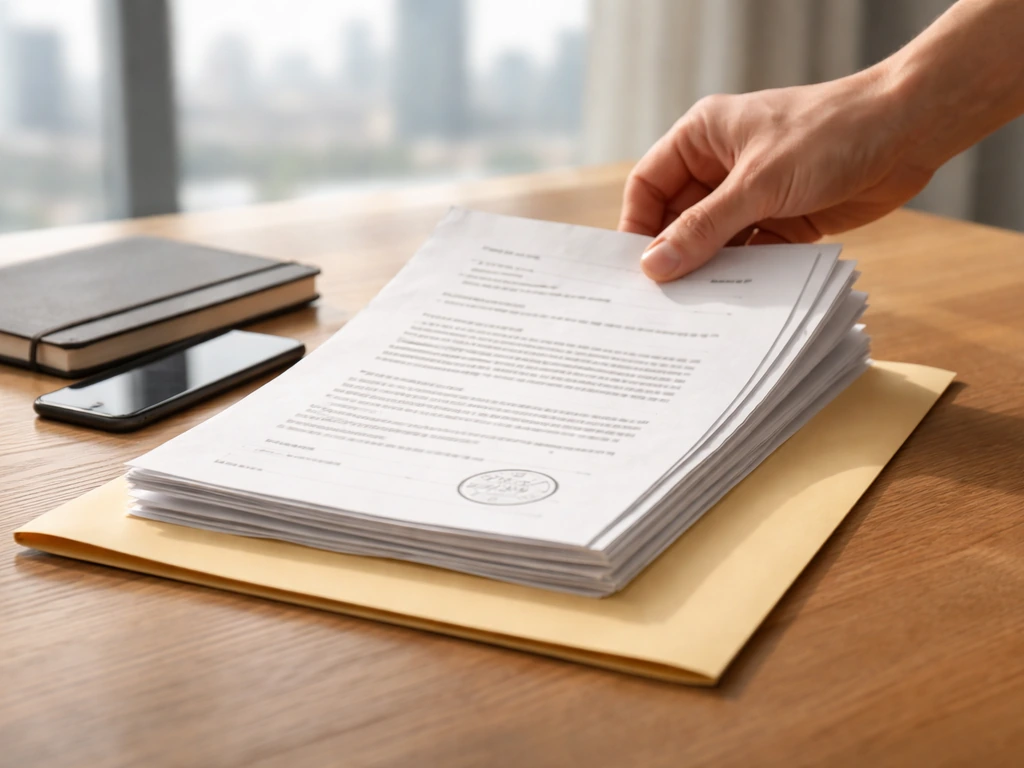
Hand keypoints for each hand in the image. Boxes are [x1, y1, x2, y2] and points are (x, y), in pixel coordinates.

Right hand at [621, 68, 935, 281]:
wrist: (908, 130)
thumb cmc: (829, 134)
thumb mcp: (758, 183)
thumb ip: (704, 228)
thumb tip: (655, 266)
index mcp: (702, 137)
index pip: (649, 185)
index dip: (637, 226)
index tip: (635, 270)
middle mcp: (721, 165)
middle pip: (678, 218)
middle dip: (673, 254)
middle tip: (660, 300)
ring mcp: (752, 194)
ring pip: (713, 240)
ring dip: (708, 270)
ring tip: (693, 308)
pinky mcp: (782, 219)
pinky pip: (749, 254)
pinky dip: (743, 276)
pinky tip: (735, 303)